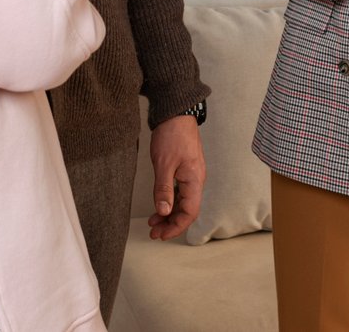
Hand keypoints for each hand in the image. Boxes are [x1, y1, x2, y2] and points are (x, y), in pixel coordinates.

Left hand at [147, 115, 204, 240]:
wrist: (175, 112)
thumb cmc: (171, 135)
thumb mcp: (164, 164)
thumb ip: (164, 189)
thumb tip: (164, 212)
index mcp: (195, 180)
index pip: (189, 213)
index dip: (176, 227)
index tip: (160, 235)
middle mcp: (196, 180)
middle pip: (187, 210)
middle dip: (171, 224)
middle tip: (153, 233)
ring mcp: (191, 175)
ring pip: (183, 202)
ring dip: (169, 214)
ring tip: (153, 223)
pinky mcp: (185, 170)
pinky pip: (180, 192)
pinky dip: (169, 202)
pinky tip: (158, 206)